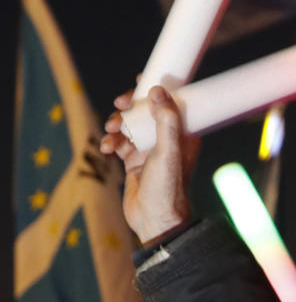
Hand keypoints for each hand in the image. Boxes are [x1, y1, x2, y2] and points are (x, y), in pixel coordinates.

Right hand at [100, 86, 195, 244]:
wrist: (156, 221)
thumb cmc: (168, 188)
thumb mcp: (168, 151)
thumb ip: (166, 121)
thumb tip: (157, 90)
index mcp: (183, 134)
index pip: (171, 102)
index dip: (155, 89)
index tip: (139, 80)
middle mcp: (167, 139)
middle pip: (146, 110)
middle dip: (130, 106)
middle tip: (119, 104)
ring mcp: (150, 149)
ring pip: (130, 124)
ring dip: (117, 124)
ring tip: (111, 132)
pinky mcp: (134, 161)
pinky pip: (120, 142)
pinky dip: (111, 141)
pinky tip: (107, 148)